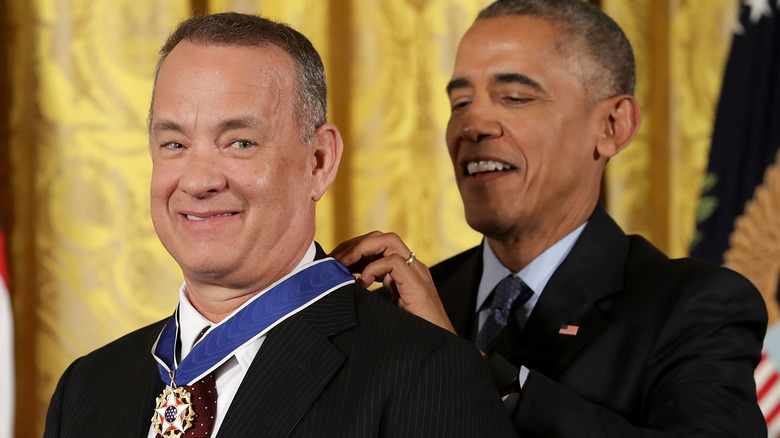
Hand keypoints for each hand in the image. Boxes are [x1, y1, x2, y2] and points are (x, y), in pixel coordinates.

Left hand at [330, 231, 456, 333]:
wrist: (437, 348)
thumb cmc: (409, 335)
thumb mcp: (382, 311)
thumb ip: (367, 298)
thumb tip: (339, 294)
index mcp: (402, 272)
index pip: (377, 246)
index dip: (353, 250)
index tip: (334, 263)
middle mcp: (410, 267)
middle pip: (380, 238)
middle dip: (353, 245)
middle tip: (333, 262)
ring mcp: (416, 273)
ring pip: (388, 240)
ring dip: (360, 249)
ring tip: (342, 266)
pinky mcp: (417, 283)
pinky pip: (393, 261)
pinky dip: (372, 269)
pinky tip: (361, 285)